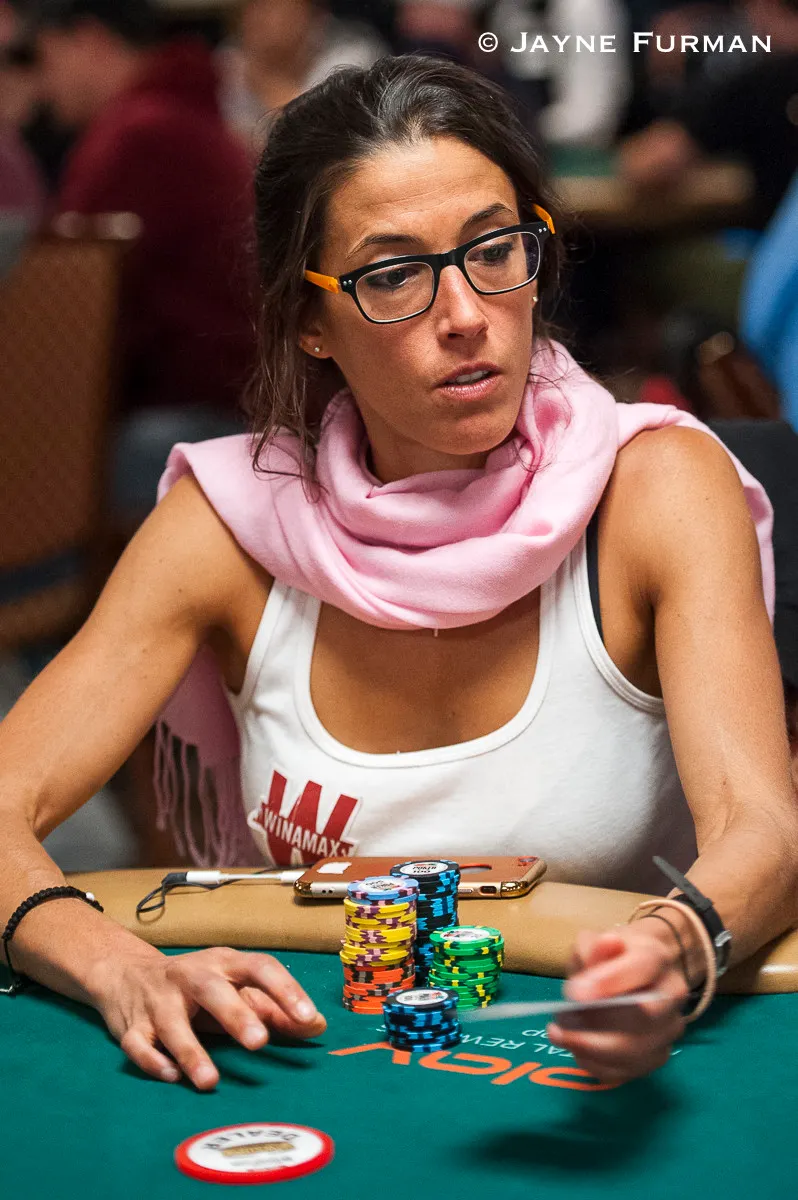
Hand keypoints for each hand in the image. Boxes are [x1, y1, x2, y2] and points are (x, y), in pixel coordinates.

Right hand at [90, 946, 326, 1089]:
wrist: (128, 974)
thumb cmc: (197, 988)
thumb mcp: (235, 988)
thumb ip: (274, 1009)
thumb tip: (317, 1026)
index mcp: (224, 963)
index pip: (259, 967)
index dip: (285, 990)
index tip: (308, 1018)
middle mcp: (190, 976)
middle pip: (212, 990)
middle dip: (235, 1015)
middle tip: (259, 1042)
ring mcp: (158, 1000)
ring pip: (172, 1022)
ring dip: (191, 1051)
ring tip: (210, 1081)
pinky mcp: (132, 1026)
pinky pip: (139, 1044)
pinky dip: (152, 1060)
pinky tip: (170, 1076)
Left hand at [548, 924, 688, 1085]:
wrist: (632, 975)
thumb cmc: (607, 958)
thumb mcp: (593, 942)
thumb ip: (595, 947)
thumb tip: (606, 946)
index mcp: (657, 958)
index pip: (642, 969)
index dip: (609, 982)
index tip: (575, 993)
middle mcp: (671, 996)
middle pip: (643, 1018)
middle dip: (596, 1022)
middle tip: (561, 1018)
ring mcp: (668, 1031)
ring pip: (634, 1052)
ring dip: (590, 1047)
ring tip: (560, 1034)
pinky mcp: (655, 1058)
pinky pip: (626, 1071)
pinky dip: (595, 1064)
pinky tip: (575, 1049)